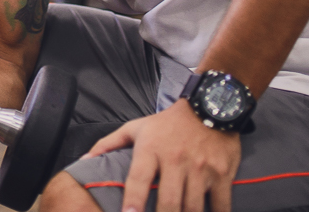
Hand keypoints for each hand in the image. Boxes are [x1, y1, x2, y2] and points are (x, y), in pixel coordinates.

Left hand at [83, 100, 240, 211]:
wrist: (208, 107)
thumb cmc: (167, 124)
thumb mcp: (136, 128)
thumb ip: (109, 144)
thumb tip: (86, 160)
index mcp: (150, 149)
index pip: (138, 179)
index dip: (132, 200)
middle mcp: (175, 159)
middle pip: (168, 201)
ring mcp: (200, 167)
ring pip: (193, 207)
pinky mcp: (222, 173)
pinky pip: (221, 204)